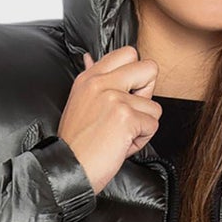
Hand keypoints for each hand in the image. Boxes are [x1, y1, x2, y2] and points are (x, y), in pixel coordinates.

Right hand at [57, 47, 161, 194]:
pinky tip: (120, 145)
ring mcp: (114, 98)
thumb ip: (91, 78)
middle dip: (147, 95)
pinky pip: (152, 126)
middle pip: (149, 69)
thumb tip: (89, 57)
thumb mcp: (79, 101)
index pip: (128, 53)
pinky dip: (139, 141)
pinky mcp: (125, 117)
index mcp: (90, 77)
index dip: (136, 75)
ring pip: (154, 106)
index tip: (125, 94)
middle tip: (127, 114)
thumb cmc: (76, 143)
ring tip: (118, 135)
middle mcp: (101, 82)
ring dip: (141, 126)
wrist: (68, 169)